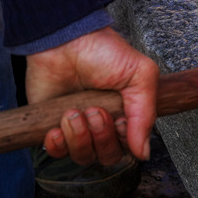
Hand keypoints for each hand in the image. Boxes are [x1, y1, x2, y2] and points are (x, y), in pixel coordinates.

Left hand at [25, 27, 158, 165]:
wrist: (64, 41)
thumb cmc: (104, 51)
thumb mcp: (140, 75)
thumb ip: (145, 115)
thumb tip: (143, 152)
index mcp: (127, 113)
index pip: (128, 147)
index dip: (123, 138)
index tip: (119, 119)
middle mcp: (103, 124)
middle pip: (107, 156)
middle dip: (101, 136)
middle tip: (95, 111)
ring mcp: (78, 126)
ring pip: (82, 156)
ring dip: (78, 137)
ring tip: (74, 112)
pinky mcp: (52, 126)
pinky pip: (57, 152)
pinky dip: (57, 144)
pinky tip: (57, 125)